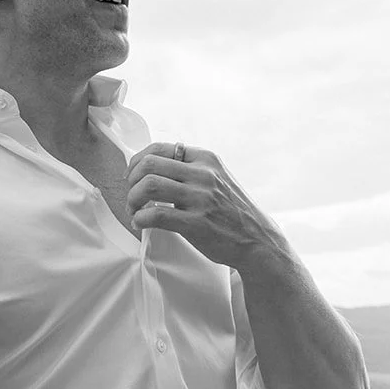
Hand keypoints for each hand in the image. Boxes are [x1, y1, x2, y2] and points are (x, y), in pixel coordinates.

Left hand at [126, 141, 289, 272]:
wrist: (258, 240)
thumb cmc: (231, 211)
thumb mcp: (216, 178)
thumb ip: (189, 169)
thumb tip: (148, 167)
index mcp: (205, 159)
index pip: (158, 148)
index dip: (136, 162)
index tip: (131, 177)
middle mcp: (204, 174)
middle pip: (149, 164)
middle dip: (131, 181)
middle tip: (131, 197)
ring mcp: (201, 197)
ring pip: (149, 185)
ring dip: (132, 199)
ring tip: (134, 211)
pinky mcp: (198, 223)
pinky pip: (156, 214)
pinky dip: (140, 218)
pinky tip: (141, 223)